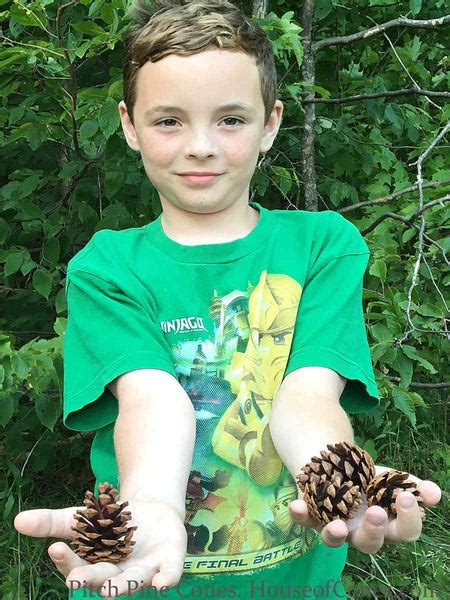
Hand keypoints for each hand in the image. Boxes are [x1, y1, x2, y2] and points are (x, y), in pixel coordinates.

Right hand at [14, 498, 186, 596]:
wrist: (152, 511)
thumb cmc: (111, 522)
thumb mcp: (82, 517)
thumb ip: (52, 522)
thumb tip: (18, 520)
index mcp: (96, 566)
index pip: (78, 567)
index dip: (67, 561)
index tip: (56, 548)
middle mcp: (119, 575)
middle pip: (103, 579)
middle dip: (89, 579)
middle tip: (75, 579)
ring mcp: (145, 570)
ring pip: (133, 582)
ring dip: (122, 587)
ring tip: (109, 592)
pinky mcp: (169, 562)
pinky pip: (169, 574)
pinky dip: (165, 579)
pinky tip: (161, 584)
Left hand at [288, 465, 440, 553]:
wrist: (334, 464)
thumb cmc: (367, 479)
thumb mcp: (389, 478)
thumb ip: (411, 486)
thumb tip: (435, 493)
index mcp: (385, 525)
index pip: (403, 532)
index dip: (409, 520)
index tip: (408, 498)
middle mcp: (358, 532)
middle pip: (369, 543)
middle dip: (374, 530)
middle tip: (377, 512)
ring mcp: (332, 525)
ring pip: (333, 540)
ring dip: (334, 534)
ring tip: (336, 525)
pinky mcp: (309, 516)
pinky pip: (303, 520)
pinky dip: (299, 514)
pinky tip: (296, 504)